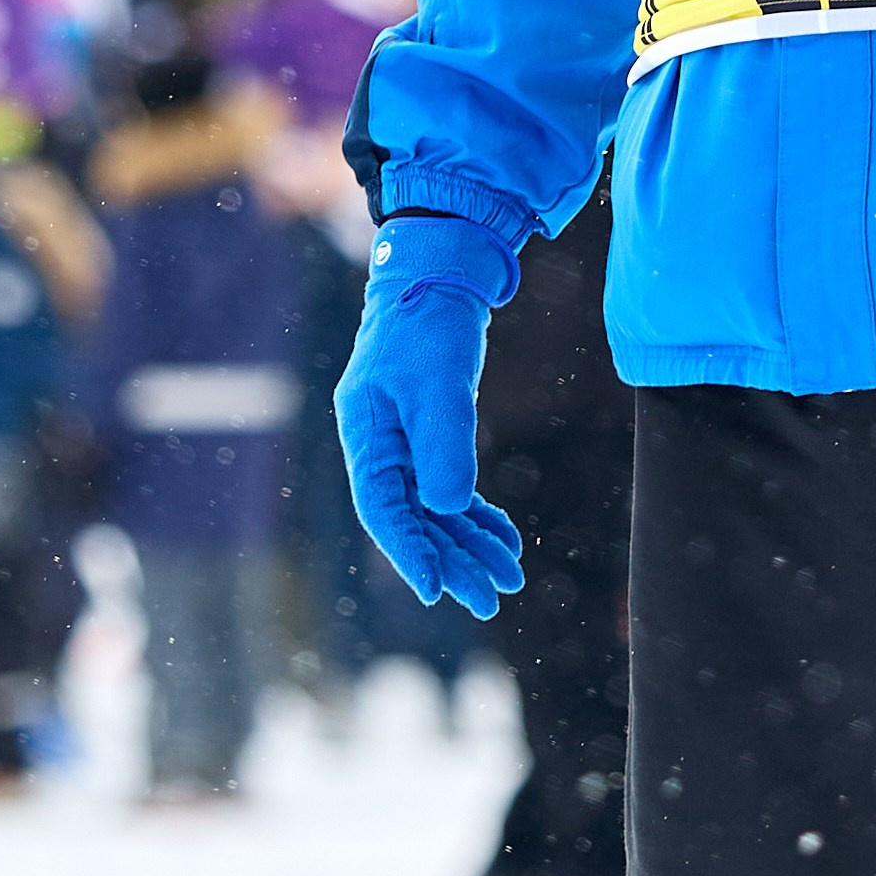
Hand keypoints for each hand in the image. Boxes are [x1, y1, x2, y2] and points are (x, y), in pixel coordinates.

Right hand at [334, 212, 525, 614]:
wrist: (441, 276)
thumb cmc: (429, 324)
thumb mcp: (438, 382)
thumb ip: (443, 444)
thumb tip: (449, 509)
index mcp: (367, 434)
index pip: (385, 509)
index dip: (411, 552)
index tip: (438, 590)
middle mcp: (380, 446)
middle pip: (414, 519)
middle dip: (454, 561)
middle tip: (492, 598)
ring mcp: (403, 443)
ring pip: (436, 509)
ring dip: (471, 543)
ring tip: (509, 577)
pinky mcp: (429, 435)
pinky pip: (450, 489)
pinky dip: (477, 514)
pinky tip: (504, 538)